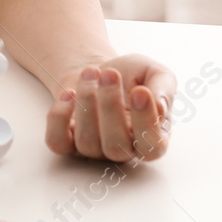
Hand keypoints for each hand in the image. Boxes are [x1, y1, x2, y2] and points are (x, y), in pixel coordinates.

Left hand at [46, 53, 176, 162]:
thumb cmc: (131, 77)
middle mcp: (123, 150)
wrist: (97, 72)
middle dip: (110, 106)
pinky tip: (69, 94)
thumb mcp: (155, 73)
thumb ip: (164, 87)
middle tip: (109, 73)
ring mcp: (94, 150)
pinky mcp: (67, 142)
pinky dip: (59, 118)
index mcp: (152, 139)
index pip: (152, 147)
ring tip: (90, 72)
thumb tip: (160, 106)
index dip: (146, 122)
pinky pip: (58, 142)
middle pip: (116, 147)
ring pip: (87, 142)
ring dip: (86, 102)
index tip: (140, 90)